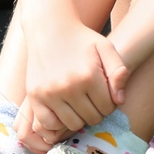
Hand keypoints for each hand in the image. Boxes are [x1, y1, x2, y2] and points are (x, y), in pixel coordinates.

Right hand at [15, 22, 129, 153]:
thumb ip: (118, 71)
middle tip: (92, 100)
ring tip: (79, 105)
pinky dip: (58, 122)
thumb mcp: (105, 47)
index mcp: (89, 75)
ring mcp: (50, 93)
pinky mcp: (35, 97)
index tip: (104, 95)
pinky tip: (63, 110)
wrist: (49, 28)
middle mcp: (69, 86)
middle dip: (96, 111)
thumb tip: (119, 100)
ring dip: (80, 118)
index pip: (108, 108)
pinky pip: (49, 124)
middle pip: (92, 118)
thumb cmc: (81, 39)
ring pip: (73, 124)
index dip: (109, 103)